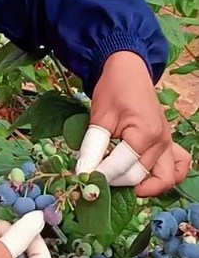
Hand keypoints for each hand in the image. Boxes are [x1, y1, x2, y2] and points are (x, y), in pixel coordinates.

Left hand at [76, 51, 190, 195]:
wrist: (129, 70)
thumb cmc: (114, 89)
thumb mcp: (100, 117)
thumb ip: (92, 147)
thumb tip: (83, 173)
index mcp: (145, 134)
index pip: (120, 167)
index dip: (99, 175)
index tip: (82, 178)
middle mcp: (161, 143)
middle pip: (138, 176)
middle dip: (114, 182)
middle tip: (93, 179)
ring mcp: (167, 145)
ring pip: (161, 179)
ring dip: (139, 187)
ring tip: (117, 183)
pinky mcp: (167, 145)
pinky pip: (176, 169)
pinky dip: (162, 179)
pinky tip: (144, 181)